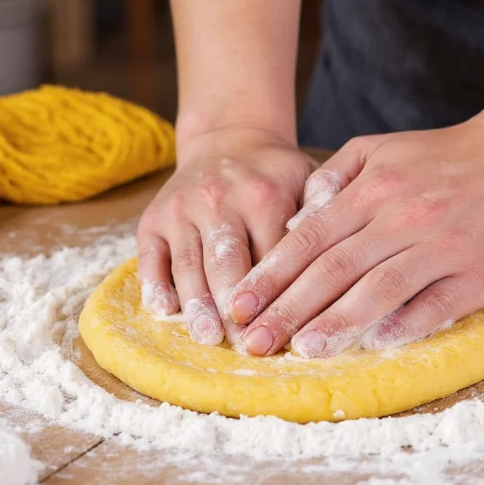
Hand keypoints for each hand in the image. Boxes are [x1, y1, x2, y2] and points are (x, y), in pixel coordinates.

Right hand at [137, 125, 316, 345]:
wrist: (228, 139)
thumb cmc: (275, 174)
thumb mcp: (308, 179)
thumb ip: (321, 215)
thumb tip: (332, 261)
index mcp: (264, 195)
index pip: (273, 256)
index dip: (280, 296)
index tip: (288, 332)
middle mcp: (220, 199)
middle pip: (227, 264)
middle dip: (236, 308)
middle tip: (246, 345)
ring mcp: (183, 208)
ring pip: (188, 264)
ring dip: (198, 305)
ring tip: (208, 339)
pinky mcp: (154, 217)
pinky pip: (151, 256)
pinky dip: (154, 284)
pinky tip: (163, 310)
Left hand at [226, 118, 483, 356]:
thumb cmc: (440, 157)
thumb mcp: (378, 148)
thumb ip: (331, 176)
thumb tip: (295, 220)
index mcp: (372, 190)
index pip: (309, 239)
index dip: (271, 275)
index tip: (240, 306)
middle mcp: (402, 216)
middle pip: (334, 269)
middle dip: (288, 308)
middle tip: (255, 341)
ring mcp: (441, 245)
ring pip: (380, 288)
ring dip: (338, 322)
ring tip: (303, 347)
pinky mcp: (476, 272)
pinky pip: (436, 303)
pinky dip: (406, 323)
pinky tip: (377, 342)